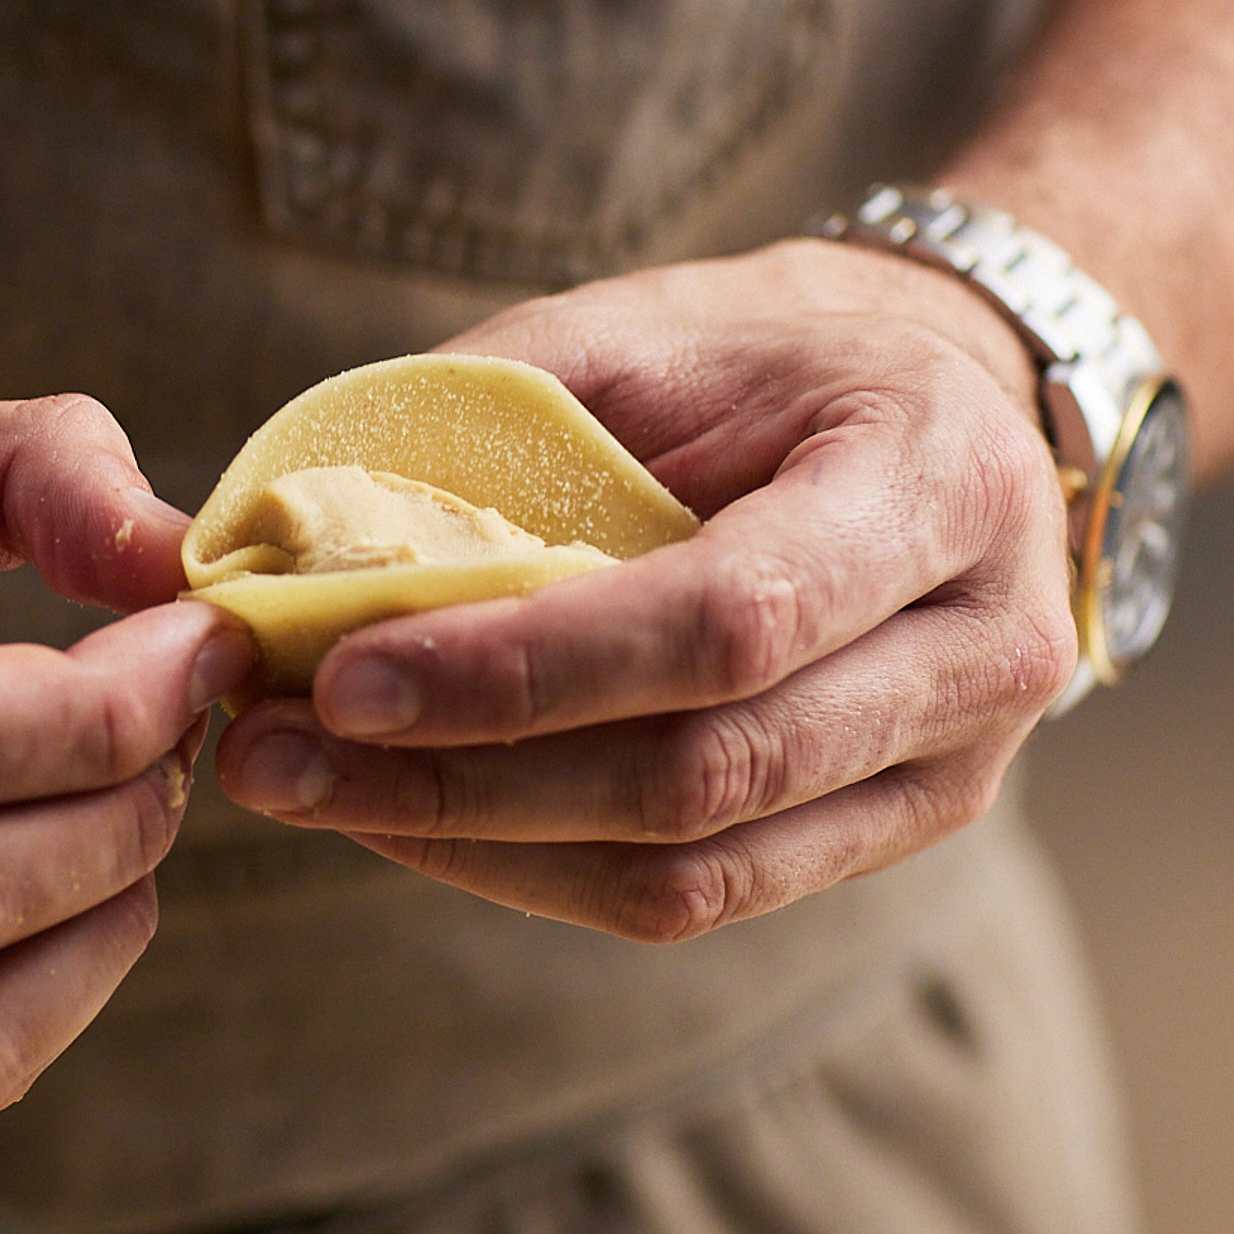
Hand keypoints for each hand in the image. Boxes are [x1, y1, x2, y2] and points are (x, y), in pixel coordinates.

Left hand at [215, 240, 1074, 939]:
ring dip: (475, 843)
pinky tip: (413, 815)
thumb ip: (462, 425)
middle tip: (271, 757)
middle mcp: (982, 645)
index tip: (339, 680)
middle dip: (463, 780)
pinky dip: (534, 868)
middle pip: (704, 769)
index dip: (522, 670)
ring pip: (692, 867)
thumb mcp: (621, 337)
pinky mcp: (891, 831)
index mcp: (932, 479)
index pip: (722, 620)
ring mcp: (956, 764)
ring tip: (311, 790)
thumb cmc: (749, 363)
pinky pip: (698, 896)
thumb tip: (250, 538)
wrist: (927, 412)